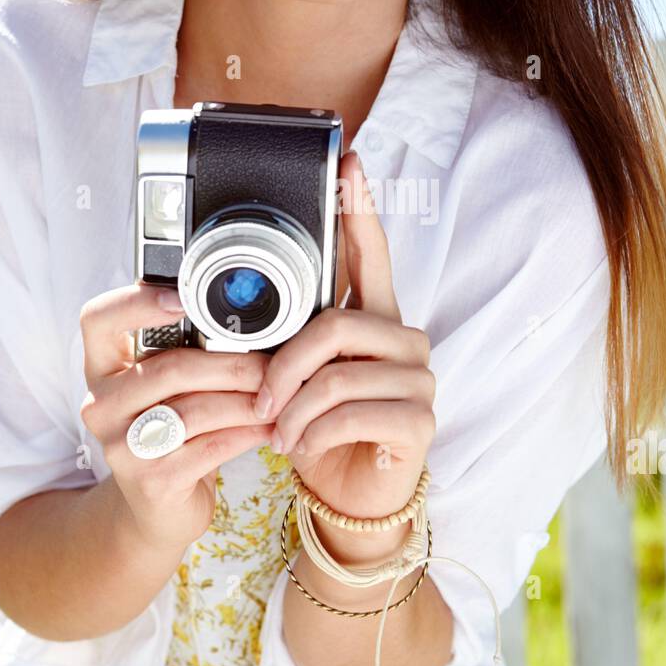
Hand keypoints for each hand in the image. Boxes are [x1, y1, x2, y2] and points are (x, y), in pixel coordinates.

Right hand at [78, 282, 276, 552]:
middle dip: (233, 363)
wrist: (156, 511)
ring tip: (279, 395)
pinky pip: (212, 446)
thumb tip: (252, 316)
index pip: (98, 319)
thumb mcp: (164, 389)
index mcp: (102, 369)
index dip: (137, 302)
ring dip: (248, 399)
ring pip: (196, 409)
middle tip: (274, 363)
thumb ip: (183, 352)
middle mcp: (101, 405)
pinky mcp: (151, 481)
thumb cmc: (171, 433)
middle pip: (170, 367)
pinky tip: (271, 427)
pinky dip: (248, 433)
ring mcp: (122, 446)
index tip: (184, 299)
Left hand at [253, 150, 435, 526]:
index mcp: (374, 320)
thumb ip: (290, 337)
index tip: (348, 164)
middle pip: (336, 323)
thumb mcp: (299, 378)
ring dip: (293, 408)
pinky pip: (351, 413)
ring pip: (337, 374)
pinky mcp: (419, 422)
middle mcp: (404, 342)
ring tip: (278, 430)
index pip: (370, 253)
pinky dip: (312, 433)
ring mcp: (418, 380)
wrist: (349, 500)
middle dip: (283, 364)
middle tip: (259, 398)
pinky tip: (301, 447)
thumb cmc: (321, 432)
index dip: (359, 209)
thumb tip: (246, 307)